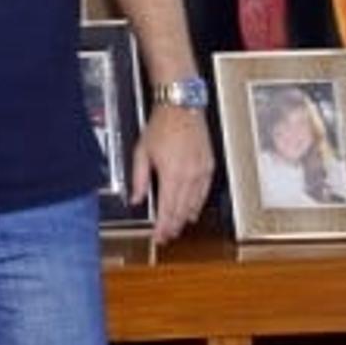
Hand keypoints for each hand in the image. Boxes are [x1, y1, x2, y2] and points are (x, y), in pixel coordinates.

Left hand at [130, 103, 214, 243]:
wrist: (181, 109)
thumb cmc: (161, 126)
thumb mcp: (141, 152)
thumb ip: (139, 178)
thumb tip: (136, 198)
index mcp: (172, 174)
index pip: (168, 209)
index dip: (163, 226)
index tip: (159, 236)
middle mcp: (190, 176)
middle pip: (182, 210)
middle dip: (174, 226)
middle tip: (167, 236)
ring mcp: (202, 172)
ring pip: (195, 204)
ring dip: (185, 218)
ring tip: (177, 227)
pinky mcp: (209, 167)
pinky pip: (204, 192)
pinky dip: (197, 204)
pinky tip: (192, 210)